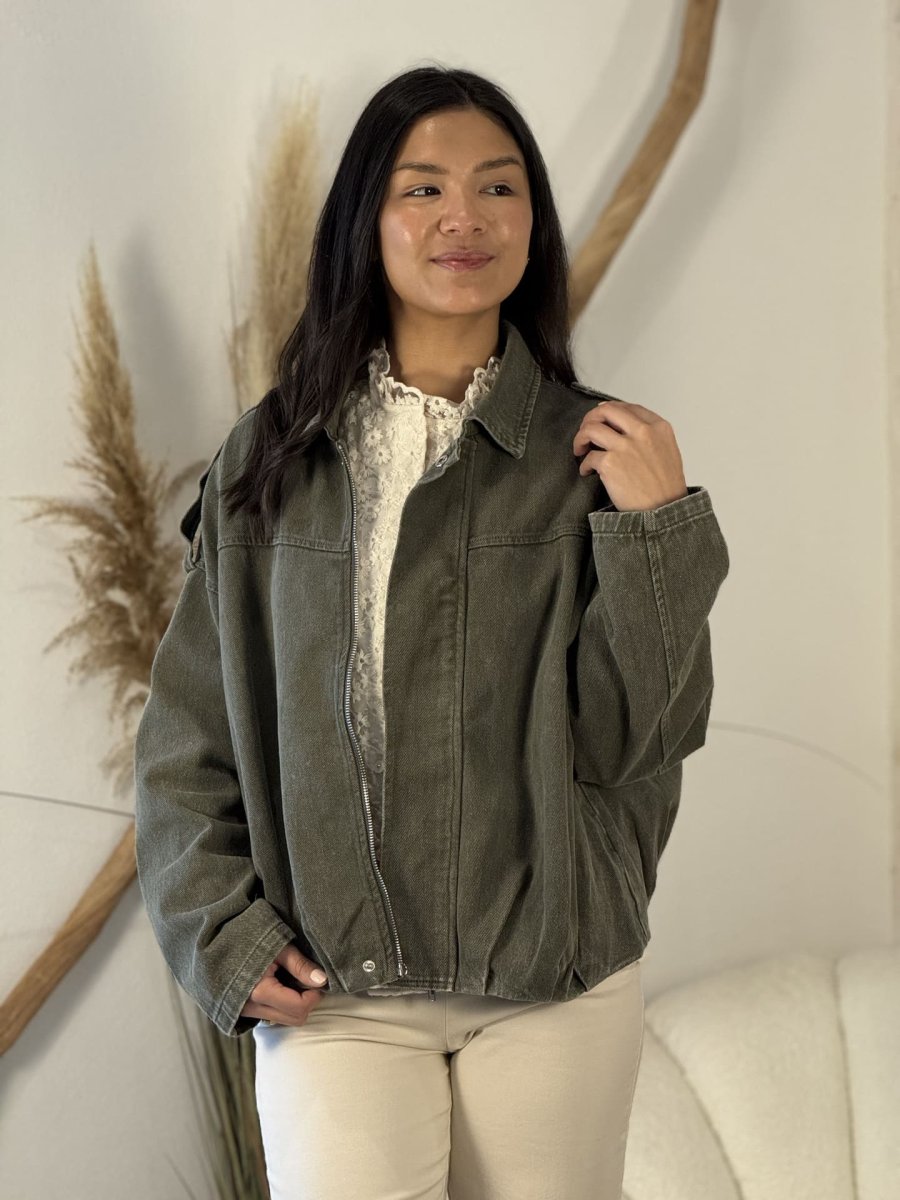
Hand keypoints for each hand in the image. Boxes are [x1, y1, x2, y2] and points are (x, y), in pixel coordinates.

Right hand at [240, 943, 329, 1026]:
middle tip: (306, 979)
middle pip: (295, 1019)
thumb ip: (300, 965)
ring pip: (285, 1020)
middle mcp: (252, 1007)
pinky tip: (281, 985)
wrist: (219, 941)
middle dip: (307, 1001)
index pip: (299, 1008)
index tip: (316, 979)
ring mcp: (247, 1011)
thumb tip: (323, 980)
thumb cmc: (251, 939)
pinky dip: (284, 1005)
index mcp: (260, 992)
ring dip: (295, 1004)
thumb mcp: (279, 947)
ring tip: (291, 979)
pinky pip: (273, 1016)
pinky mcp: (246, 1011)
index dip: (314, 995)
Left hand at [572, 399, 687, 511]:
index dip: (609, 411)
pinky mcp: (610, 463)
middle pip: (606, 411)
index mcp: (658, 427)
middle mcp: (642, 432)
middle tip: (585, 431)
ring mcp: (625, 446)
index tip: (601, 418)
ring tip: (580, 450)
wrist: (663, 511)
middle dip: (590, 419)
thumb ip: (649, 434)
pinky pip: (588, 456)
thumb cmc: (665, 487)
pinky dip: (584, 465)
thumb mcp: (667, 450)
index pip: (628, 407)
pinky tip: (588, 471)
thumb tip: (622, 425)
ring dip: (580, 438)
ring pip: (591, 429)